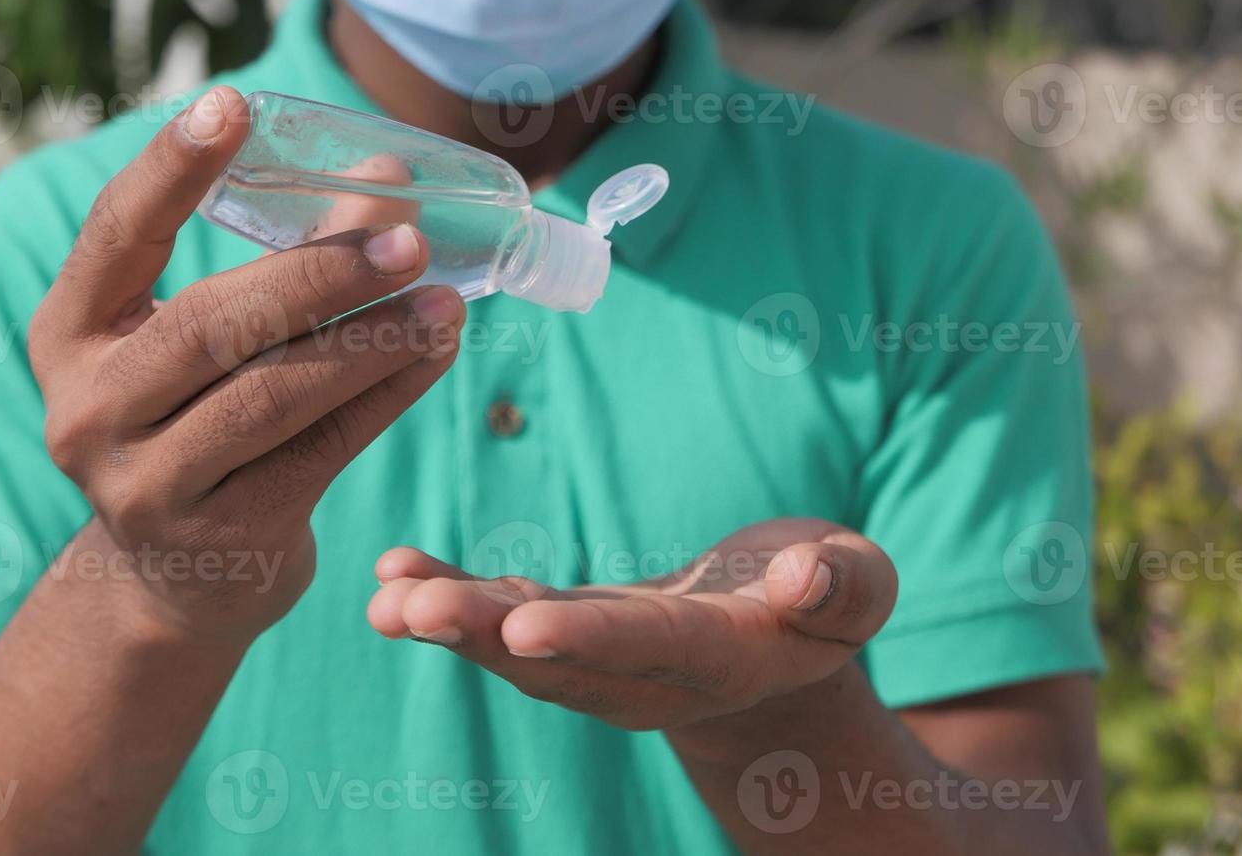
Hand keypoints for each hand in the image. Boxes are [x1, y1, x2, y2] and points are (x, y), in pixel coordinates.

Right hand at [29, 86, 465, 641]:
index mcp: (71, 335)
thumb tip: (387, 174)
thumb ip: (288, 258)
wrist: (179, 578)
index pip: (117, 232)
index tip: (233, 103)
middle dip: (319, 275)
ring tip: (444, 300)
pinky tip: (437, 354)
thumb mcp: (214, 343)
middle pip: (214, 325)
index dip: (173, 168)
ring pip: (274, 394)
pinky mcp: (220, 536)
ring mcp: (146, 483)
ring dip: (371, 342)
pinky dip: (387, 396)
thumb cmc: (202, 423)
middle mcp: (88, 409)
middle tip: (408, 239)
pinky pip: (320, 451)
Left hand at [366, 518, 896, 730]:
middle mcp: (649, 673)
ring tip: (383, 596)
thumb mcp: (858, 585)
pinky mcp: (569, 628)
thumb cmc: (825, 595)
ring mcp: (600, 656)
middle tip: (410, 611)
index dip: (591, 641)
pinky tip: (392, 569)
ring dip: (448, 623)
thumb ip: (842, 585)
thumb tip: (803, 573)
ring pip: (516, 651)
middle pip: (559, 662)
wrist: (778, 631)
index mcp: (723, 658)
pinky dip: (448, 594)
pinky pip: (501, 617)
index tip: (524, 630)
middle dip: (483, 637)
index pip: (652, 652)